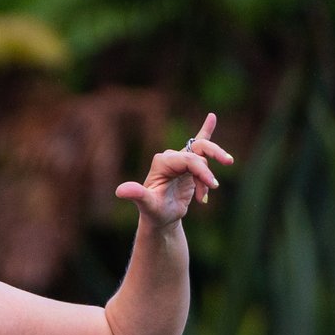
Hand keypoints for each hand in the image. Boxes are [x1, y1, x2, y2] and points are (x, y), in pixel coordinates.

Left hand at [114, 112, 231, 226]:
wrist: (160, 218)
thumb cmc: (153, 212)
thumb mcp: (147, 205)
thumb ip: (137, 196)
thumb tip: (119, 191)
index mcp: (162, 162)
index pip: (189, 160)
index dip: (202, 172)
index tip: (211, 186)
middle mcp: (171, 157)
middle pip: (198, 152)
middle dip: (208, 168)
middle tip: (215, 184)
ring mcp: (181, 159)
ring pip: (204, 154)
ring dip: (209, 173)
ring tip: (210, 191)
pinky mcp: (189, 164)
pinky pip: (198, 142)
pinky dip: (206, 129)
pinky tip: (211, 117)